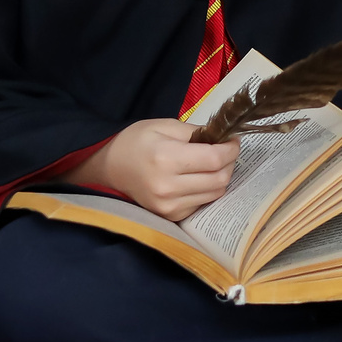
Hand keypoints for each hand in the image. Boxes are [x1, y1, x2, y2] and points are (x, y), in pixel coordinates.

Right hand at [61, 119, 238, 220]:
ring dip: (221, 177)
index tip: (233, 141)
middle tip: (225, 151)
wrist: (108, 169)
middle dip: (229, 163)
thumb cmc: (135, 142)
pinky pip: (202, 203)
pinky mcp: (170, 216)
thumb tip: (223, 139)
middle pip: (220, 179)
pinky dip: (207, 190)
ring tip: (213, 164)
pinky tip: (199, 178)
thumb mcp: (163, 125)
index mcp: (166, 158)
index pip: (214, 159)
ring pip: (215, 193)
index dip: (231, 149)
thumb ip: (195, 132)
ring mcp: (168, 205)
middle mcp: (168, 186)